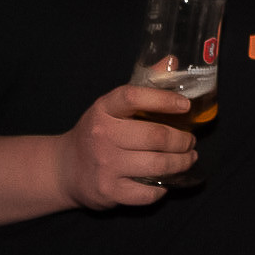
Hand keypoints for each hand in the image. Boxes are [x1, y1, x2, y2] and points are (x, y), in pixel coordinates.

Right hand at [55, 85, 195, 209]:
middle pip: (155, 136)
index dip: (164, 99)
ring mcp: (105, 166)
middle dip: (182, 140)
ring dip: (181, 162)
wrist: (64, 169)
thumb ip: (142, 87)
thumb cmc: (97, 133)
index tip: (186, 105)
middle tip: (190, 141)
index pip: (134, 98)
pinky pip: (147, 193)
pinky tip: (167, 181)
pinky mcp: (108, 192)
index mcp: (103, 109)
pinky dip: (163, 189)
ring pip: (157, 165)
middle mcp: (102, 136)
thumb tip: (172, 61)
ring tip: (189, 158)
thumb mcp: (110, 107)